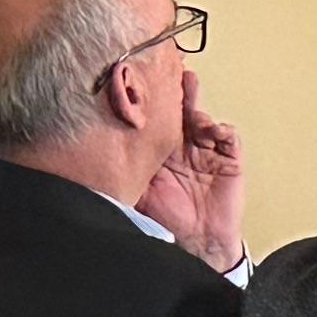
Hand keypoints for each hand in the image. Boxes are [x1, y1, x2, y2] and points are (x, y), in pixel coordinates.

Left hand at [139, 66, 246, 271]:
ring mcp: (206, 151)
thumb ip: (120, 174)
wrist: (197, 244)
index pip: (154, 119)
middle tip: (170, 72)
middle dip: (176, 91)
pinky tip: (212, 130)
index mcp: (157, 151)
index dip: (149, 101)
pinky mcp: (228, 160)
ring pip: (203, 119)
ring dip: (197, 108)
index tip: (138, 80)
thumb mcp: (133, 193)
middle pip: (180, 111)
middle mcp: (182, 146)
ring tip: (190, 97)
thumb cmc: (166, 219)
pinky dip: (222, 131)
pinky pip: (229, 138)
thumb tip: (88, 156)